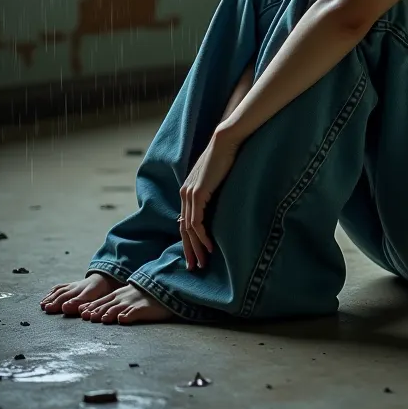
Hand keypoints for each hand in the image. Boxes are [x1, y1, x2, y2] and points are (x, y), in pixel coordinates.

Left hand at [179, 130, 240, 270]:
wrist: (224, 142)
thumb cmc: (224, 157)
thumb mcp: (216, 178)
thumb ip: (213, 191)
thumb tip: (219, 204)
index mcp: (187, 191)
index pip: (185, 221)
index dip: (189, 240)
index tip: (195, 254)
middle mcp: (184, 194)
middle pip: (183, 229)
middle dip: (189, 250)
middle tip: (194, 267)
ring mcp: (189, 195)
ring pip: (189, 229)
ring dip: (196, 248)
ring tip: (202, 262)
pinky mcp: (198, 195)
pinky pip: (197, 222)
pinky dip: (202, 237)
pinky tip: (209, 247)